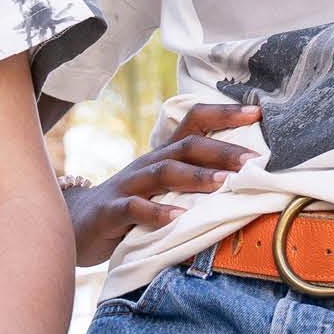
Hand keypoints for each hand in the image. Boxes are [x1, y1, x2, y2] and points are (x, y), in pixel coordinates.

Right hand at [64, 102, 259, 266]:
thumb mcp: (165, 186)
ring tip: (225, 183)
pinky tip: (178, 216)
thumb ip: (196, 178)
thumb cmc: (133, 203)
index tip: (258, 112)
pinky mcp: (112, 212)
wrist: (76, 221)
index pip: (195, 122)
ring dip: (197, 177)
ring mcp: (130, 185)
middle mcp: (149, 163)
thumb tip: (248, 176)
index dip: (224, 114)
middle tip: (254, 160)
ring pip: (164, 173)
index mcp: (164, 154)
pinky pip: (135, 208)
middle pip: (187, 147)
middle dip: (222, 150)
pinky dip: (157, 212)